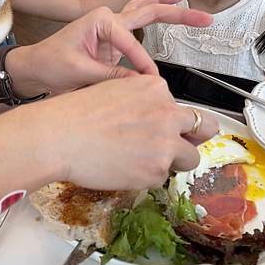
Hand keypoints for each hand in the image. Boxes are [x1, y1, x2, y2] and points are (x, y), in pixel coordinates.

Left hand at [8, 0, 212, 96]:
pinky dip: (154, 19)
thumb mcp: (80, 72)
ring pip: (144, 12)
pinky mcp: (113, 42)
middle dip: (176, 14)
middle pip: (147, 11)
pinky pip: (139, 29)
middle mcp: (108, 19)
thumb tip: (140, 85)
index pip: (131, 41)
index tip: (149, 80)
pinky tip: (167, 9)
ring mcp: (112, 29)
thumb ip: (111, 77)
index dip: (141, 62)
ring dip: (166, 6)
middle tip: (203, 16)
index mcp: (99, 20)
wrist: (34, 67)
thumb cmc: (50, 63)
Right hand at [41, 76, 218, 188]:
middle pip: (205, 127)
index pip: (183, 106)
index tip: (168, 128)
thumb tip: (153, 116)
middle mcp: (168, 112)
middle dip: (195, 137)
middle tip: (181, 146)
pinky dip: (147, 177)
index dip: (176, 121)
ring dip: (174, 161)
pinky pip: (162, 177)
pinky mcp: (157, 169)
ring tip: (145, 162)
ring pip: (191, 158)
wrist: (59, 137)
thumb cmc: (76, 114)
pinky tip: (125, 169)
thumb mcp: (115, 91)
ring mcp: (166, 142)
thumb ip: (143, 101)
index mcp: (156, 88)